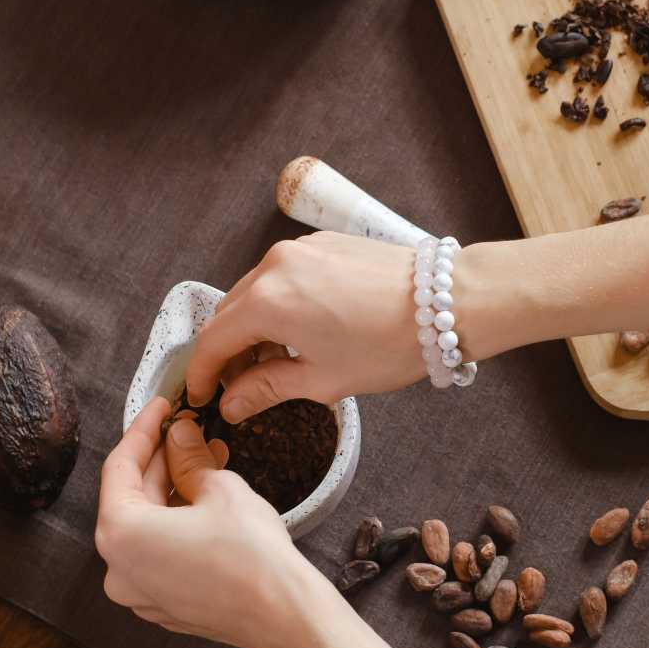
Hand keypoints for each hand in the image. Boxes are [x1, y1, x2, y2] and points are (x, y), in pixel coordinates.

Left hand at [94, 397, 332, 647]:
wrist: (283, 615)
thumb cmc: (251, 555)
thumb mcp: (220, 489)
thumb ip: (189, 458)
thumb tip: (180, 436)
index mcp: (120, 534)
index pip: (120, 466)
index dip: (144, 430)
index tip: (161, 408)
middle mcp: (117, 568)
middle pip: (132, 498)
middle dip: (163, 461)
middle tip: (189, 432)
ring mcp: (138, 592)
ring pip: (147, 526)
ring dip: (173, 491)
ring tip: (207, 461)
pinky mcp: (161, 605)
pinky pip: (159, 554)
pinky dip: (176, 525)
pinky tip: (205, 501)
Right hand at [184, 232, 431, 421]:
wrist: (445, 302)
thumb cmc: (388, 345)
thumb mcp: (322, 379)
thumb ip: (266, 389)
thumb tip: (231, 404)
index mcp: (267, 302)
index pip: (214, 341)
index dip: (204, 373)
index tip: (202, 397)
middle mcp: (273, 266)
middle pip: (228, 313)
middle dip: (226, 351)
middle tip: (236, 387)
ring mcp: (297, 249)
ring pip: (253, 291)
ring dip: (250, 326)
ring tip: (270, 362)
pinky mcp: (321, 243)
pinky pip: (280, 275)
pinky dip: (275, 303)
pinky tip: (297, 331)